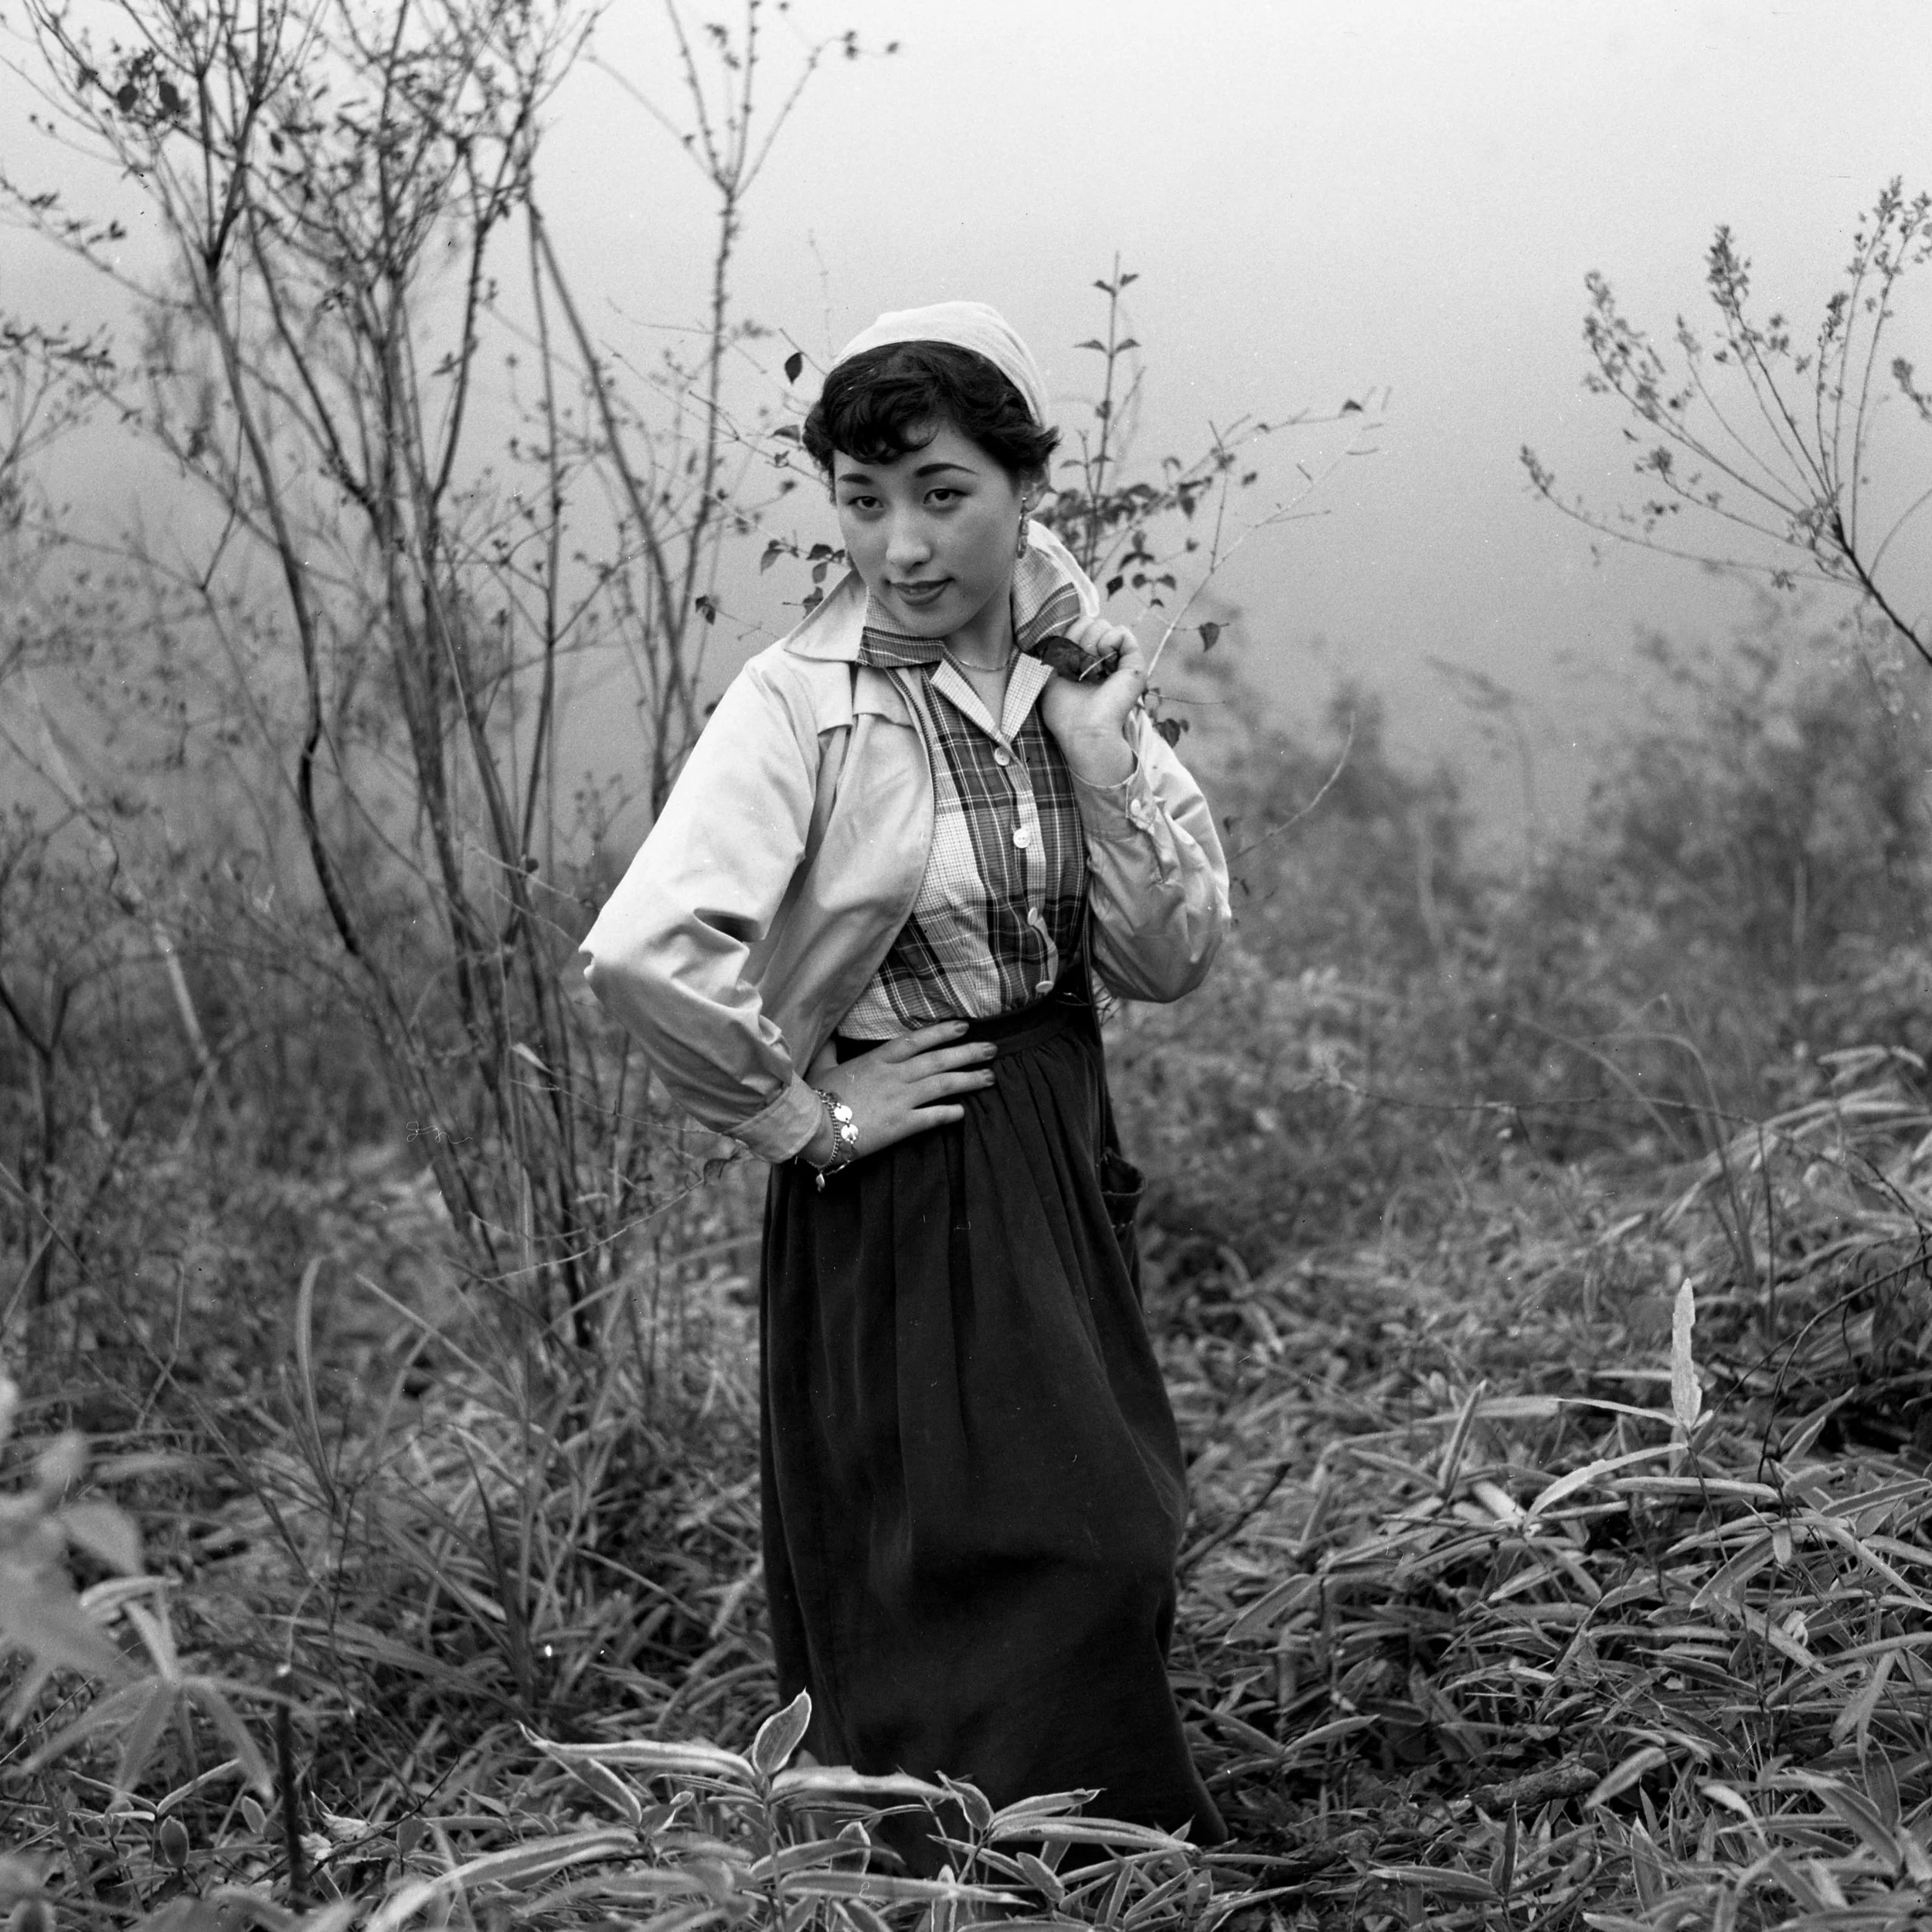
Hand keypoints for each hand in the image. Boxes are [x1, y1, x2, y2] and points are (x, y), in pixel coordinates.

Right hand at [801, 1020, 996, 1164]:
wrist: (815, 1127)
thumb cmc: (817, 1096)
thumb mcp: (823, 1066)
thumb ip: (831, 1049)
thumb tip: (831, 1033)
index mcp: (878, 1059)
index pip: (916, 1040)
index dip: (942, 1032)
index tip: (964, 1027)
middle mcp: (895, 1075)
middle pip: (938, 1060)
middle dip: (967, 1053)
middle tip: (992, 1049)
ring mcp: (900, 1099)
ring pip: (942, 1085)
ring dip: (968, 1079)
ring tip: (989, 1077)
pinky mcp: (902, 1124)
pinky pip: (932, 1116)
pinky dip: (950, 1113)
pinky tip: (964, 1111)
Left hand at [1039, 616, 1144, 784]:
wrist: (1082, 729)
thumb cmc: (1064, 711)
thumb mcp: (1052, 675)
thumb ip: (1057, 651)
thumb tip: (1063, 630)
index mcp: (1087, 663)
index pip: (1080, 628)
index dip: (1069, 635)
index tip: (1063, 656)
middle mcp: (1105, 661)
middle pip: (1093, 622)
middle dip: (1080, 636)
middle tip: (1077, 662)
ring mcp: (1120, 662)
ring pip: (1106, 625)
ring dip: (1092, 640)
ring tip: (1090, 664)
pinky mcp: (1135, 664)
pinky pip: (1123, 633)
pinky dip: (1110, 640)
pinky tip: (1103, 658)